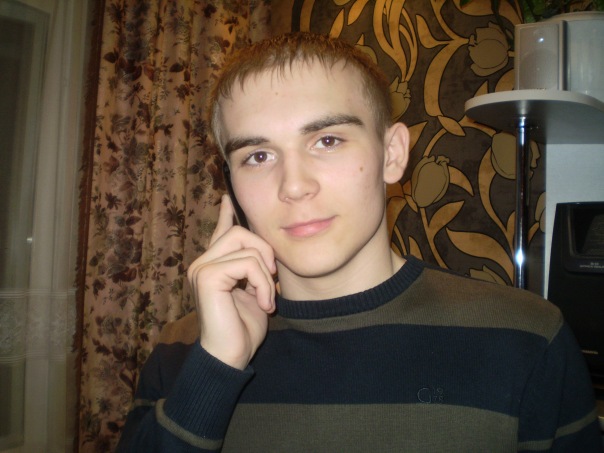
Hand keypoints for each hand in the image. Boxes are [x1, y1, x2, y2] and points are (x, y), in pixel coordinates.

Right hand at [187, 195, 276, 369]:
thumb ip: (253, 268)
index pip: (221, 232)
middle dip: (264, 251)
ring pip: (245, 245)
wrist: (232, 356)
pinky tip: (264, 304)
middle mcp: (202, 264)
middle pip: (240, 232)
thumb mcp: (255, 291)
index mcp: (214, 266)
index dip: (226, 214)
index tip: (227, 197)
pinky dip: (262, 282)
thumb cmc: (244, 328)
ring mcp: (201, 269)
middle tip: (273, 278)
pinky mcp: (207, 277)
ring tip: (267, 298)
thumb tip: (263, 248)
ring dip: (265, 272)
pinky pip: (246, 263)